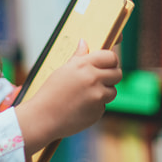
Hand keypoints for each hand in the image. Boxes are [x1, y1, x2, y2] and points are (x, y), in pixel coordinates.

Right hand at [15, 39, 121, 155]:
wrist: (43, 118)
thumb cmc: (50, 93)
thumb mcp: (62, 71)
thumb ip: (78, 57)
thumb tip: (84, 43)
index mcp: (83, 65)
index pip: (111, 57)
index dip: (111, 60)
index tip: (108, 63)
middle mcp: (93, 79)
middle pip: (118, 73)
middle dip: (112, 76)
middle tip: (101, 79)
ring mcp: (97, 96)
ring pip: (113, 91)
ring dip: (105, 92)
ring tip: (87, 94)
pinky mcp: (98, 111)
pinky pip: (104, 105)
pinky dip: (96, 106)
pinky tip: (82, 106)